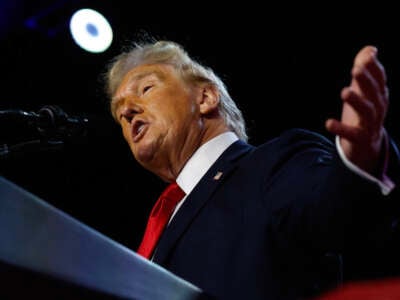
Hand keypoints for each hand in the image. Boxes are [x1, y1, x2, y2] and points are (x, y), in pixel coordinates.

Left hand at [325, 45, 388, 173]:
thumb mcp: (363, 92)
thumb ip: (364, 71)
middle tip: (355, 69)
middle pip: (374, 93)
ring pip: (367, 112)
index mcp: (379, 96)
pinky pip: (352, 134)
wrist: (367, 148)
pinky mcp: (361, 140)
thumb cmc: (363, 114)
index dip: (374, 69)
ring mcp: (371, 125)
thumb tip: (370, 49)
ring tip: (344, 92)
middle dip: (366, 81)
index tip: (367, 57)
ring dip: (356, 101)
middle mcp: (378, 109)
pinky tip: (328, 123)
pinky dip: (341, 129)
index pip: (380, 80)